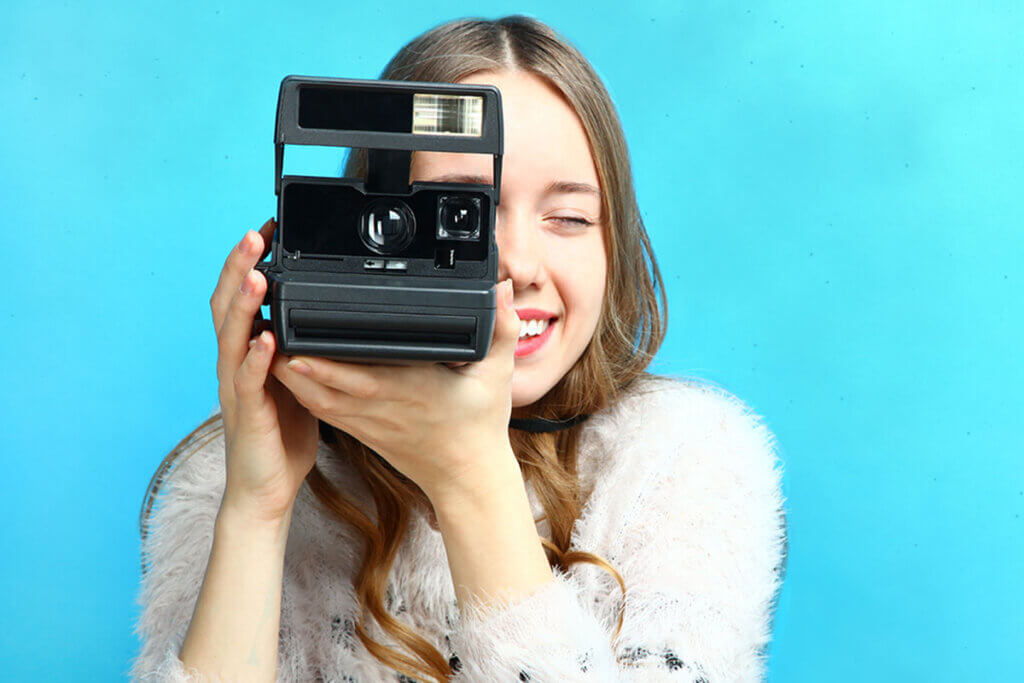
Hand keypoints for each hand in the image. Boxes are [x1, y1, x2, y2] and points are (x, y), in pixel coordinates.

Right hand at [210, 218, 319, 523]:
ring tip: (255, 273)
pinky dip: (256, 357)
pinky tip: (266, 338)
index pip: (240, 298)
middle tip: (254, 235)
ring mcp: (236, 387)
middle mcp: (235, 364)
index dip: (247, 264)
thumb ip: (300, 349)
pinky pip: (248, 381)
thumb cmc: (282, 436)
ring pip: (232, 336)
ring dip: (243, 303)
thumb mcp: (296, 380)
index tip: (265, 231)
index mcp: (247, 353)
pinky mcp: (247, 413)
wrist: (266, 488)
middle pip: (226, 305)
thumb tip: (324, 317)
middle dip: (239, 268)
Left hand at [268, 279, 521, 502]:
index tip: (298, 345)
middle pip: (325, 387)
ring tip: (264, 347)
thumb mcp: (498, 375)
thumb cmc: (481, 428)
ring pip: (317, 401)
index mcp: (413, 391)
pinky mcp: (361, 432)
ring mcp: (368, 423)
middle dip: (290, 364)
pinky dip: (302, 392)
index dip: (326, 364)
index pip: (362, 376)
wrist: (466, 479)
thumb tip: (503, 290)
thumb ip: (502, 329)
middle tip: (263, 333)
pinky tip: (285, 372)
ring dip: (288, 378)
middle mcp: (383, 408)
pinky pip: (324, 411)